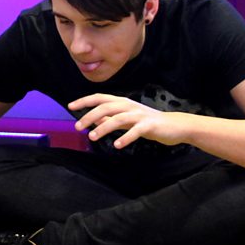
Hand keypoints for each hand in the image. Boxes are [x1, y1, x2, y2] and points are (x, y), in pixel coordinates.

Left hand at [69, 93, 187, 148]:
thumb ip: (111, 118)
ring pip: (118, 118)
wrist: (174, 126)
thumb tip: (94, 118)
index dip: (85, 101)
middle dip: (89, 116)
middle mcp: (129, 105)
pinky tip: (117, 145)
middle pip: (105, 107)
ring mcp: (139, 114)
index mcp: (122, 102)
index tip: (70, 106)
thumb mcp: (127, 119)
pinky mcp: (149, 125)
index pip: (100, 98)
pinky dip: (125, 138)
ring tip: (92, 137)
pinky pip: (135, 130)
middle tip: (78, 127)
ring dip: (103, 127)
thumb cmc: (148, 122)